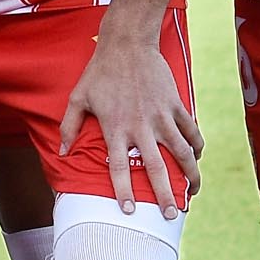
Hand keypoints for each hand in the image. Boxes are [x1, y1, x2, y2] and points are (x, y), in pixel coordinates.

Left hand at [60, 27, 200, 217]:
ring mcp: (161, 116)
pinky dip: (197, 146)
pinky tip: (197, 159)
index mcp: (115, 128)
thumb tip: (63, 152)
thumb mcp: (78, 98)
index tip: (130, 210)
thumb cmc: (99, 72)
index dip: (124, 191)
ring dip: (190, 175)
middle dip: (165, 195)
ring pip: (182, 153)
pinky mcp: (175, 105)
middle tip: (171, 216)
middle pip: (156, 168)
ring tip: (193, 192)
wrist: (127, 44)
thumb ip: (69, 127)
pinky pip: (191, 130)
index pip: (120, 168)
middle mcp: (140, 126)